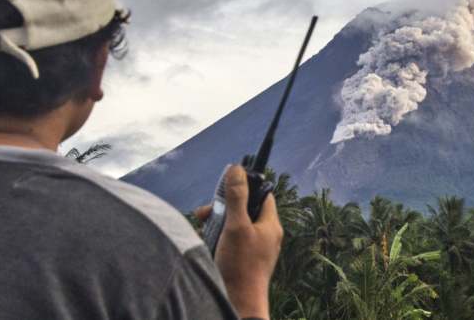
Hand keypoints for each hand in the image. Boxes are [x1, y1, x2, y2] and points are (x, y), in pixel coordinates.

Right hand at [195, 165, 282, 318]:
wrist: (238, 304)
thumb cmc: (241, 266)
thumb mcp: (236, 226)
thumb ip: (236, 197)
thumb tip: (237, 169)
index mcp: (270, 225)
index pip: (263, 195)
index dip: (246, 187)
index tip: (228, 184)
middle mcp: (265, 236)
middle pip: (244, 210)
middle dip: (222, 208)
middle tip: (205, 213)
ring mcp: (254, 250)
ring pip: (234, 226)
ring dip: (216, 225)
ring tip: (203, 230)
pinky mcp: (242, 261)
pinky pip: (229, 242)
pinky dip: (216, 240)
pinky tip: (206, 244)